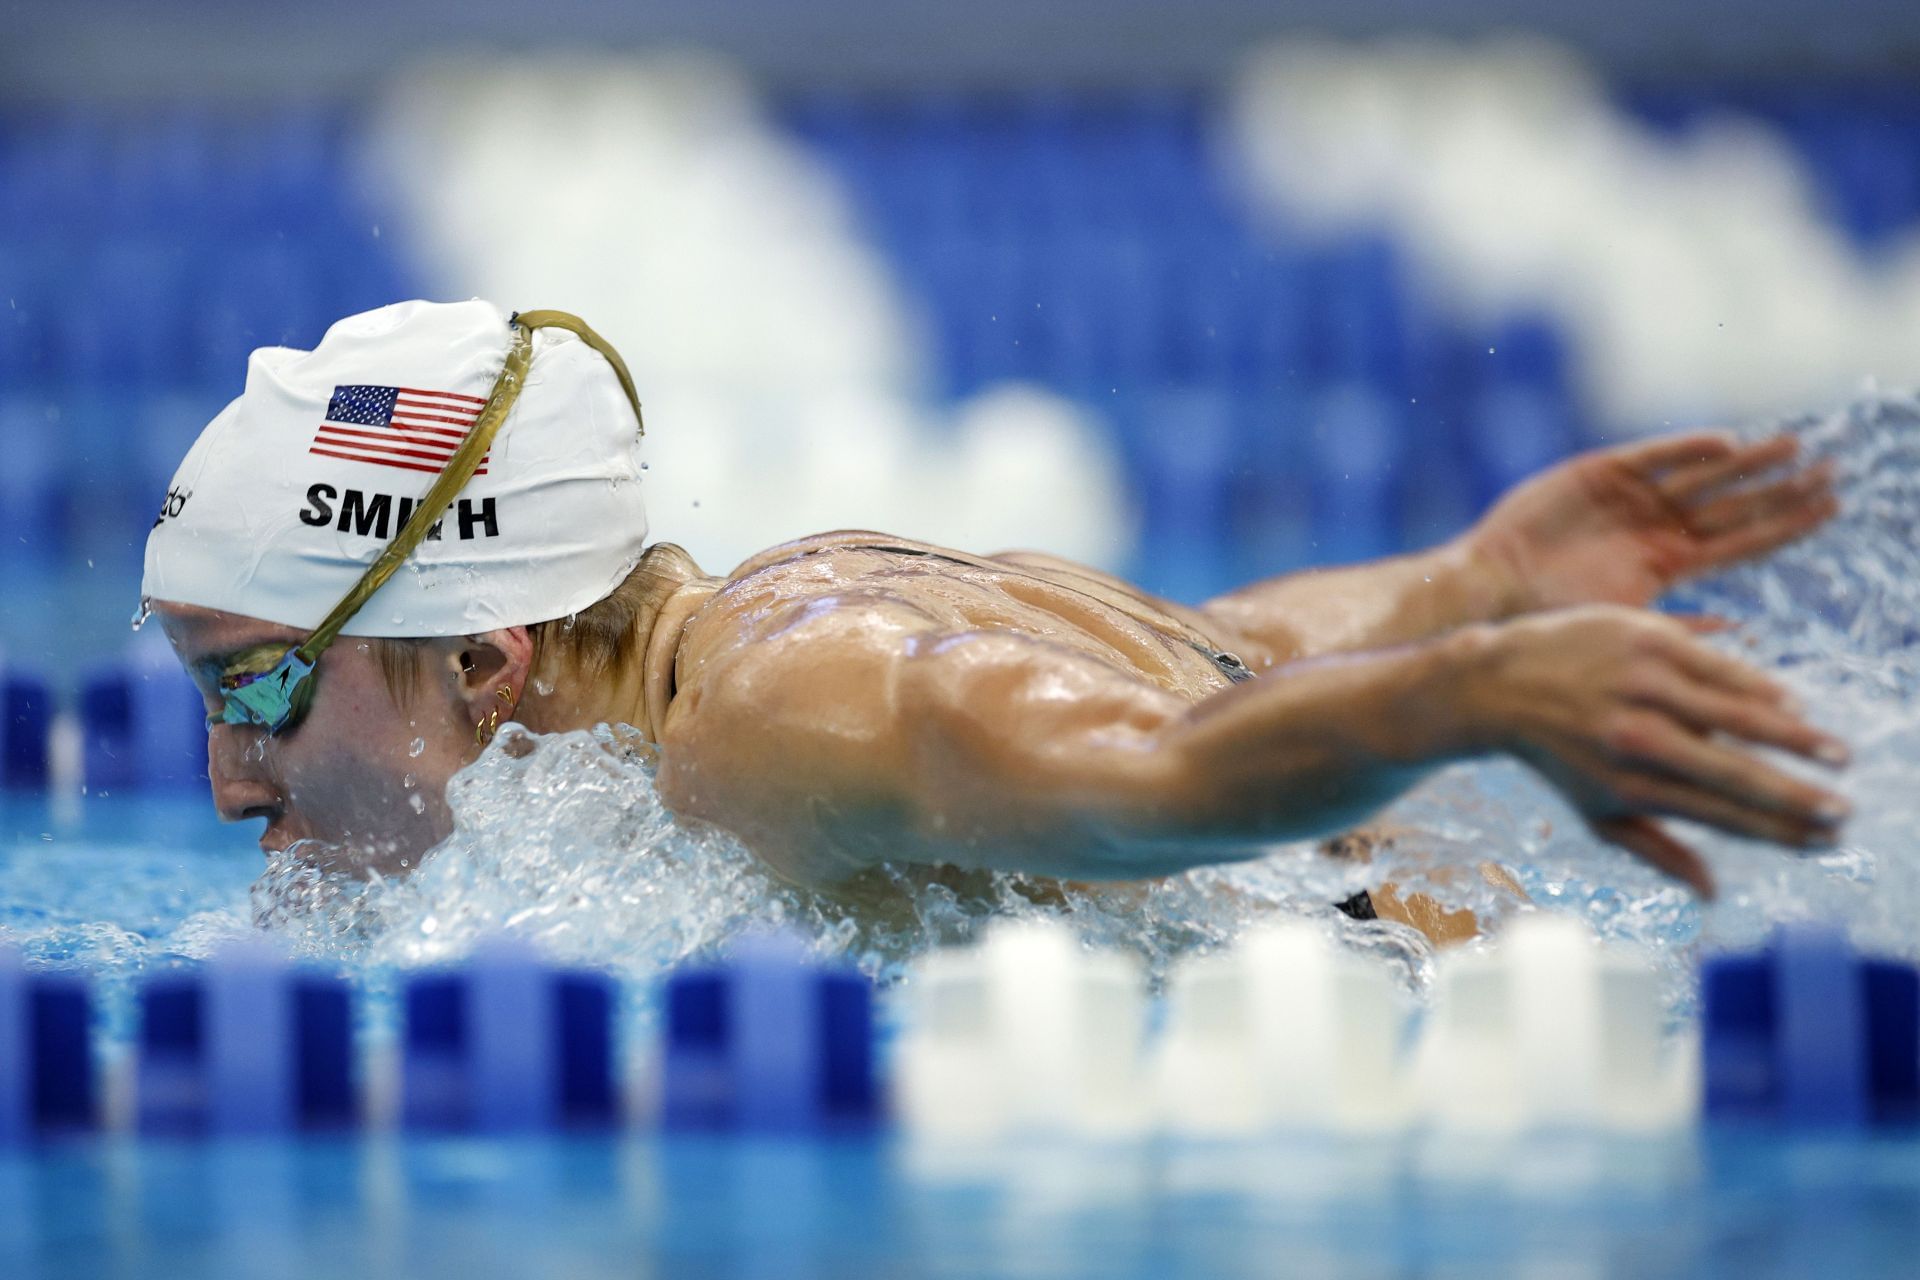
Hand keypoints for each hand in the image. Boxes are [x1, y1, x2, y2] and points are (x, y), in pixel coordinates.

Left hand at [1455, 606, 1850, 896]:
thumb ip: (1658, 852)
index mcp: (1630, 785)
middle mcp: (1637, 737)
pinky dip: (1759, 686)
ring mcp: (1643, 684)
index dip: (1779, 831)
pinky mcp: (1647, 639)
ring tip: (1836, 756)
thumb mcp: (1598, 812)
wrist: (1498, 683)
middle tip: (1843, 809)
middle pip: (1737, 773)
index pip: (1722, 815)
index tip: (1824, 840)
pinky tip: (1791, 703)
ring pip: (1740, 715)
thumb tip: (1712, 895)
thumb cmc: (1558, 756)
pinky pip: (1720, 665)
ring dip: (1796, 738)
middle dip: (1797, 796)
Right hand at [1463, 431, 1839, 614]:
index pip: (1741, 541)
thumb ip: (1681, 628)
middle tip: (1832, 469)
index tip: (1832, 509)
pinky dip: (1688, 448)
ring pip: (1703, 475)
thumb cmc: (1551, 618)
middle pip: (1734, 504)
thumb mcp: (1627, 628)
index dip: (1787, 525)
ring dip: (1748, 462)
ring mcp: (1633, 497)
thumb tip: (1742, 634)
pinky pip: (1655, 455)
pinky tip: (1725, 444)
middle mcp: (1657, 526)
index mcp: (1668, 563)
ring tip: (1793, 447)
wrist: (1493, 588)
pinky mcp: (1601, 471)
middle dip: (1782, 488)